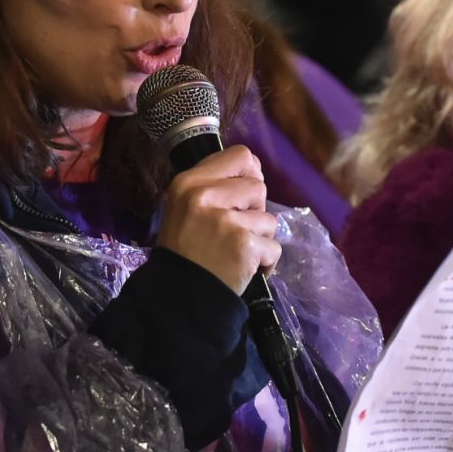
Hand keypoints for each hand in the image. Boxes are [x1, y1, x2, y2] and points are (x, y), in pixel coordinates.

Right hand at [153, 145, 279, 293]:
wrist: (178, 296)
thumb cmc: (184, 250)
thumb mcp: (187, 206)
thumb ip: (216, 184)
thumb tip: (254, 166)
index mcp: (189, 182)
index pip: (240, 155)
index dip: (250, 174)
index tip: (244, 195)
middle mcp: (205, 196)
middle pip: (258, 187)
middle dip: (254, 210)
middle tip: (234, 230)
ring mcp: (225, 220)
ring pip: (269, 219)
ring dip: (259, 239)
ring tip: (236, 251)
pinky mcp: (244, 245)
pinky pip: (274, 247)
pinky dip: (265, 262)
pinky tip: (245, 268)